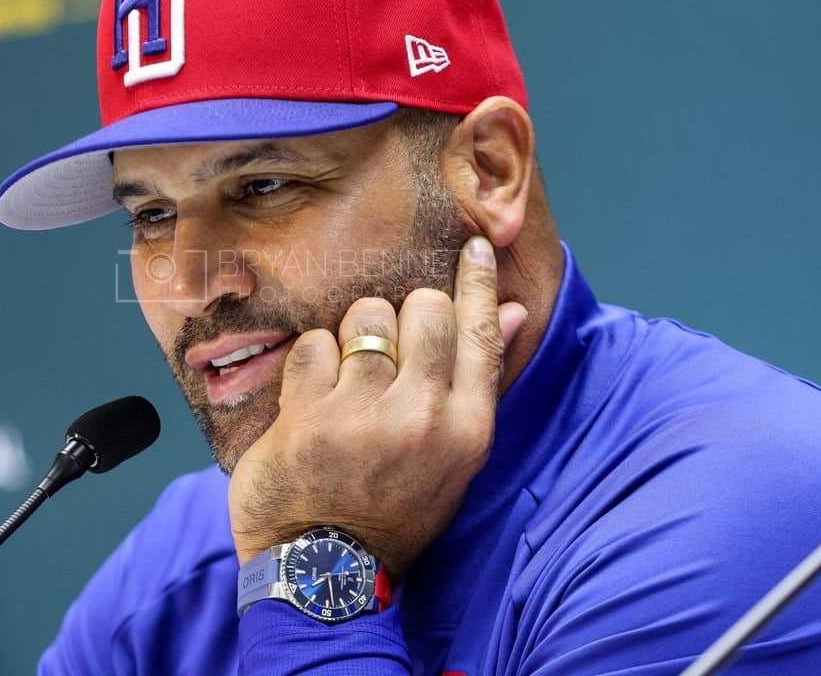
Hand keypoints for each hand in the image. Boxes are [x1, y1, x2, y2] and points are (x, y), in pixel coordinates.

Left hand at [228, 235, 527, 579]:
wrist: (324, 573)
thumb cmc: (390, 511)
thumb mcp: (452, 459)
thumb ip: (476, 383)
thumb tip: (511, 311)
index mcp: (467, 429)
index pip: (481, 332)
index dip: (477, 281)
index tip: (474, 247)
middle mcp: (423, 417)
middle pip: (424, 309)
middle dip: (404, 315)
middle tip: (387, 351)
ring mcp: (364, 415)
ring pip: (365, 316)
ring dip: (354, 337)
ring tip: (347, 381)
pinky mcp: (309, 416)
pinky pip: (314, 344)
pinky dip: (310, 361)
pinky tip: (312, 397)